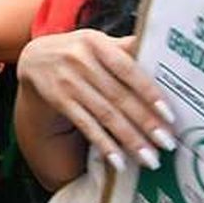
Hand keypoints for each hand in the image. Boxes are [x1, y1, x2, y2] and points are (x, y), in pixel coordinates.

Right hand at [17, 30, 175, 171]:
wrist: (34, 58)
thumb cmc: (77, 51)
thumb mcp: (96, 42)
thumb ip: (124, 47)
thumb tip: (161, 49)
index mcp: (96, 43)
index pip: (127, 69)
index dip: (149, 92)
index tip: (169, 115)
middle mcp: (80, 61)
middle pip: (118, 96)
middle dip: (145, 122)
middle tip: (167, 143)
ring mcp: (68, 82)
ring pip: (104, 114)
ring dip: (129, 139)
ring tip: (149, 158)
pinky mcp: (59, 100)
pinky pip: (86, 125)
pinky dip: (104, 144)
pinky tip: (119, 160)